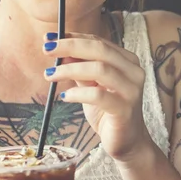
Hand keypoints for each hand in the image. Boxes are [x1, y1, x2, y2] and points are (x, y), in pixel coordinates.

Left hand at [43, 32, 151, 161]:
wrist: (127, 142)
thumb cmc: (108, 111)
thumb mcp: (90, 85)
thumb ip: (78, 68)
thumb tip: (57, 51)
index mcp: (127, 60)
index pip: (98, 41)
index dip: (73, 37)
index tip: (49, 38)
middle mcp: (133, 71)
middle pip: (100, 50)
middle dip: (70, 46)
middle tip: (46, 49)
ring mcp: (132, 90)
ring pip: (100, 69)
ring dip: (70, 69)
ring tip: (50, 75)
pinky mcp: (125, 110)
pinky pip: (98, 95)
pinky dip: (78, 93)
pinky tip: (65, 96)